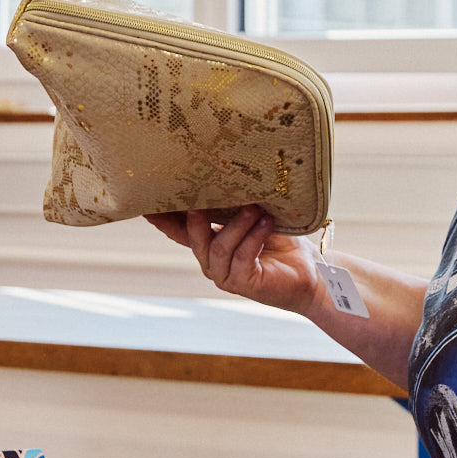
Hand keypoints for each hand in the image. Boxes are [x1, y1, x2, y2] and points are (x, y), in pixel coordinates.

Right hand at [147, 207, 320, 313]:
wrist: (310, 271)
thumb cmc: (281, 240)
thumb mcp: (252, 216)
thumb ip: (233, 205)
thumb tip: (222, 173)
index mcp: (209, 243)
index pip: (179, 231)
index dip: (162, 218)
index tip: (146, 202)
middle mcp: (211, 261)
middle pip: (193, 238)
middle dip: (197, 217)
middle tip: (203, 198)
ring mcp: (226, 275)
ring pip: (218, 247)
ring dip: (237, 225)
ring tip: (253, 209)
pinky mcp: (244, 283)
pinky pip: (242, 258)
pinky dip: (254, 238)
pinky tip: (266, 224)